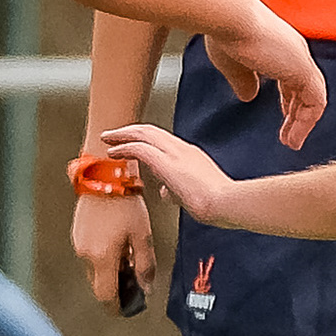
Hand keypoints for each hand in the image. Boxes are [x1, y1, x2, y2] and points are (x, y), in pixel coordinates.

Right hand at [71, 186, 155, 316]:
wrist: (103, 175)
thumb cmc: (125, 203)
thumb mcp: (142, 235)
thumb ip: (145, 264)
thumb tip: (146, 286)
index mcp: (102, 258)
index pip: (106, 295)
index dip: (116, 307)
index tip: (126, 310)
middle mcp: (85, 254)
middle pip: (98, 284)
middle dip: (115, 288)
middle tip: (134, 284)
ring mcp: (78, 244)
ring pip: (94, 270)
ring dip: (110, 271)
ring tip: (129, 259)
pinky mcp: (77, 234)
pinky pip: (89, 255)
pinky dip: (103, 258)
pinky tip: (118, 246)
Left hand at [98, 124, 231, 223]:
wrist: (228, 203)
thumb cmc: (219, 204)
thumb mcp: (194, 195)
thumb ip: (178, 191)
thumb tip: (167, 193)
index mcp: (191, 155)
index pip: (163, 141)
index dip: (144, 139)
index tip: (131, 142)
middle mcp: (183, 149)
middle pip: (151, 131)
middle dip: (129, 131)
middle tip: (112, 135)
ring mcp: (176, 153)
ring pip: (143, 133)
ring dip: (122, 135)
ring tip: (107, 138)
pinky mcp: (168, 162)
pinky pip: (139, 148)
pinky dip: (123, 148)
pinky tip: (113, 153)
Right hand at [204, 4, 326, 150]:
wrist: (230, 17)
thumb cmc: (225, 32)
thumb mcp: (233, 64)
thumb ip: (243, 81)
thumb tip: (249, 96)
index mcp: (279, 47)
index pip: (292, 77)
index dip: (288, 100)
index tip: (282, 116)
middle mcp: (293, 52)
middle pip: (305, 88)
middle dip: (297, 115)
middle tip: (289, 136)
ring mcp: (301, 60)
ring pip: (313, 97)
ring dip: (303, 123)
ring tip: (292, 142)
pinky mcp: (303, 70)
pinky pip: (315, 103)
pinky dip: (306, 122)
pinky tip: (293, 136)